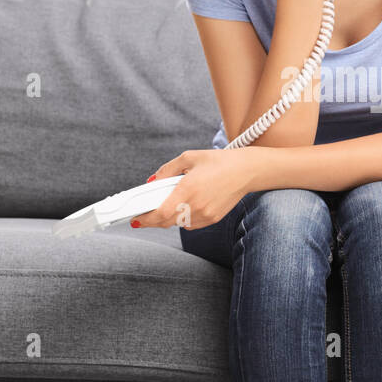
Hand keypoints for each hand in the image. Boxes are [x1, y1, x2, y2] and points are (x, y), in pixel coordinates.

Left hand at [130, 148, 258, 229]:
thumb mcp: (189, 157)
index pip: (160, 213)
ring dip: (168, 218)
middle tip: (144, 215)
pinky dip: (183, 218)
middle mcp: (196, 205)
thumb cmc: (218, 161)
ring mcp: (205, 215)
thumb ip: (166, 170)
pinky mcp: (212, 219)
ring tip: (167, 205)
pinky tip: (186, 205)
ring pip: (178, 224)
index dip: (145, 219)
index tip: (135, 219)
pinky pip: (190, 224)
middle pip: (166, 222)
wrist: (246, 171)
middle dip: (153, 220)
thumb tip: (151, 182)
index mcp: (188, 189)